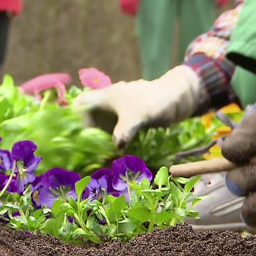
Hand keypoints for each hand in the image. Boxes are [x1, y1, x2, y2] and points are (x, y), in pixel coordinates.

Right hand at [73, 65, 200, 147]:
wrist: (179, 97)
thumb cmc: (155, 101)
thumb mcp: (138, 117)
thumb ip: (124, 132)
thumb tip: (115, 147)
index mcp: (106, 97)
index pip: (81, 103)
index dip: (76, 118)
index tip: (81, 136)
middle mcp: (109, 104)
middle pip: (88, 118)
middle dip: (87, 135)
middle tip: (89, 153)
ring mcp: (119, 112)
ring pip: (101, 126)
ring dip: (100, 141)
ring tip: (100, 157)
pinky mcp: (129, 120)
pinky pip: (114, 132)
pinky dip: (113, 142)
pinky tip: (116, 153)